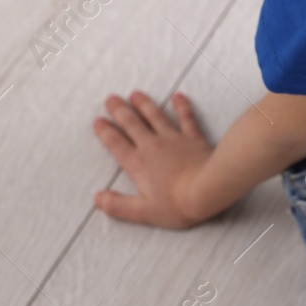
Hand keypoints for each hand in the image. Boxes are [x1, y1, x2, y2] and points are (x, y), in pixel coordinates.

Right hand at [92, 89, 212, 227]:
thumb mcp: (143, 212)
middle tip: (111, 98)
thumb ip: (118, 205)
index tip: (98, 120)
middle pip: (132, 124)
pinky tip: (178, 96)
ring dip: (144, 104)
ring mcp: (173, 138)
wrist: (208, 190)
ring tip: (135, 94)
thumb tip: (97, 199)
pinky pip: (186, 117)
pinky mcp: (193, 137)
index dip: (105, 132)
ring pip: (155, 116)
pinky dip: (182, 105)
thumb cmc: (176, 204)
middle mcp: (152, 146)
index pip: (116, 144)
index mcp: (138, 164)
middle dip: (120, 110)